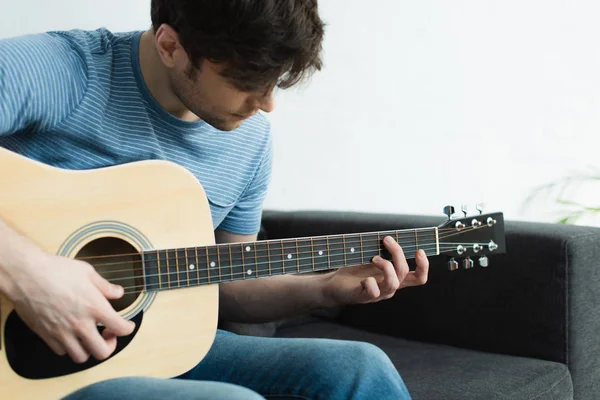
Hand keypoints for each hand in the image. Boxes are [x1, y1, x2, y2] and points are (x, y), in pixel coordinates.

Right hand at [9, 253, 134, 362]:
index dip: (129, 328)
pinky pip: (61, 352)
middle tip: (108, 333)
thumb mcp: (87, 272)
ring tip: (89, 336)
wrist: (26, 275)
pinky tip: (71, 334)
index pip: (120, 328)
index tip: (127, 325)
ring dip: (89, 349)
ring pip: (81, 357)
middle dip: (110, 345)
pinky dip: (69, 347)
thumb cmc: (56, 270)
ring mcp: (62, 332)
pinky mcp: (46, 335)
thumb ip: (105, 286)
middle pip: (102, 352)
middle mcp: (80, 324)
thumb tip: (118, 292)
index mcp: (95, 307)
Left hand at [321, 236, 428, 305]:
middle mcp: (389, 287)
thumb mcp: (371, 258)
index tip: (419, 251)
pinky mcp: (364, 297)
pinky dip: (370, 282)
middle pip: (404, 272)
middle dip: (398, 253)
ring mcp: (378, 294)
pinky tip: (364, 278)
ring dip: (386, 266)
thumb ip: (382, 251)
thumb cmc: (354, 271)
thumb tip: (389, 237)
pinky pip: (374, 292)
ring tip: (374, 258)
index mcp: (394, 278)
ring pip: (393, 283)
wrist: (334, 286)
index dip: (423, 266)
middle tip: (386, 239)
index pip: (418, 277)